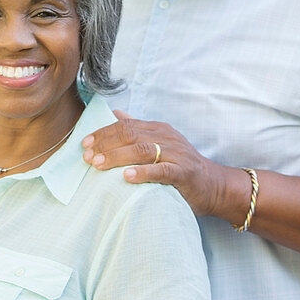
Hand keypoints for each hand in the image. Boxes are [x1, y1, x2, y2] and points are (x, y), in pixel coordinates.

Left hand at [81, 109, 225, 216]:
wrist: (214, 185)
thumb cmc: (181, 166)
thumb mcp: (160, 143)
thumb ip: (138, 129)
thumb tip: (115, 114)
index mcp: (157, 129)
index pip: (125, 125)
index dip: (103, 133)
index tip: (85, 143)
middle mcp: (166, 137)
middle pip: (130, 134)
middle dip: (105, 144)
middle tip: (87, 156)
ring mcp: (176, 153)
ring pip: (142, 150)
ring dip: (117, 156)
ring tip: (98, 165)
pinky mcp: (184, 172)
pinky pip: (161, 170)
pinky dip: (142, 172)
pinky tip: (126, 176)